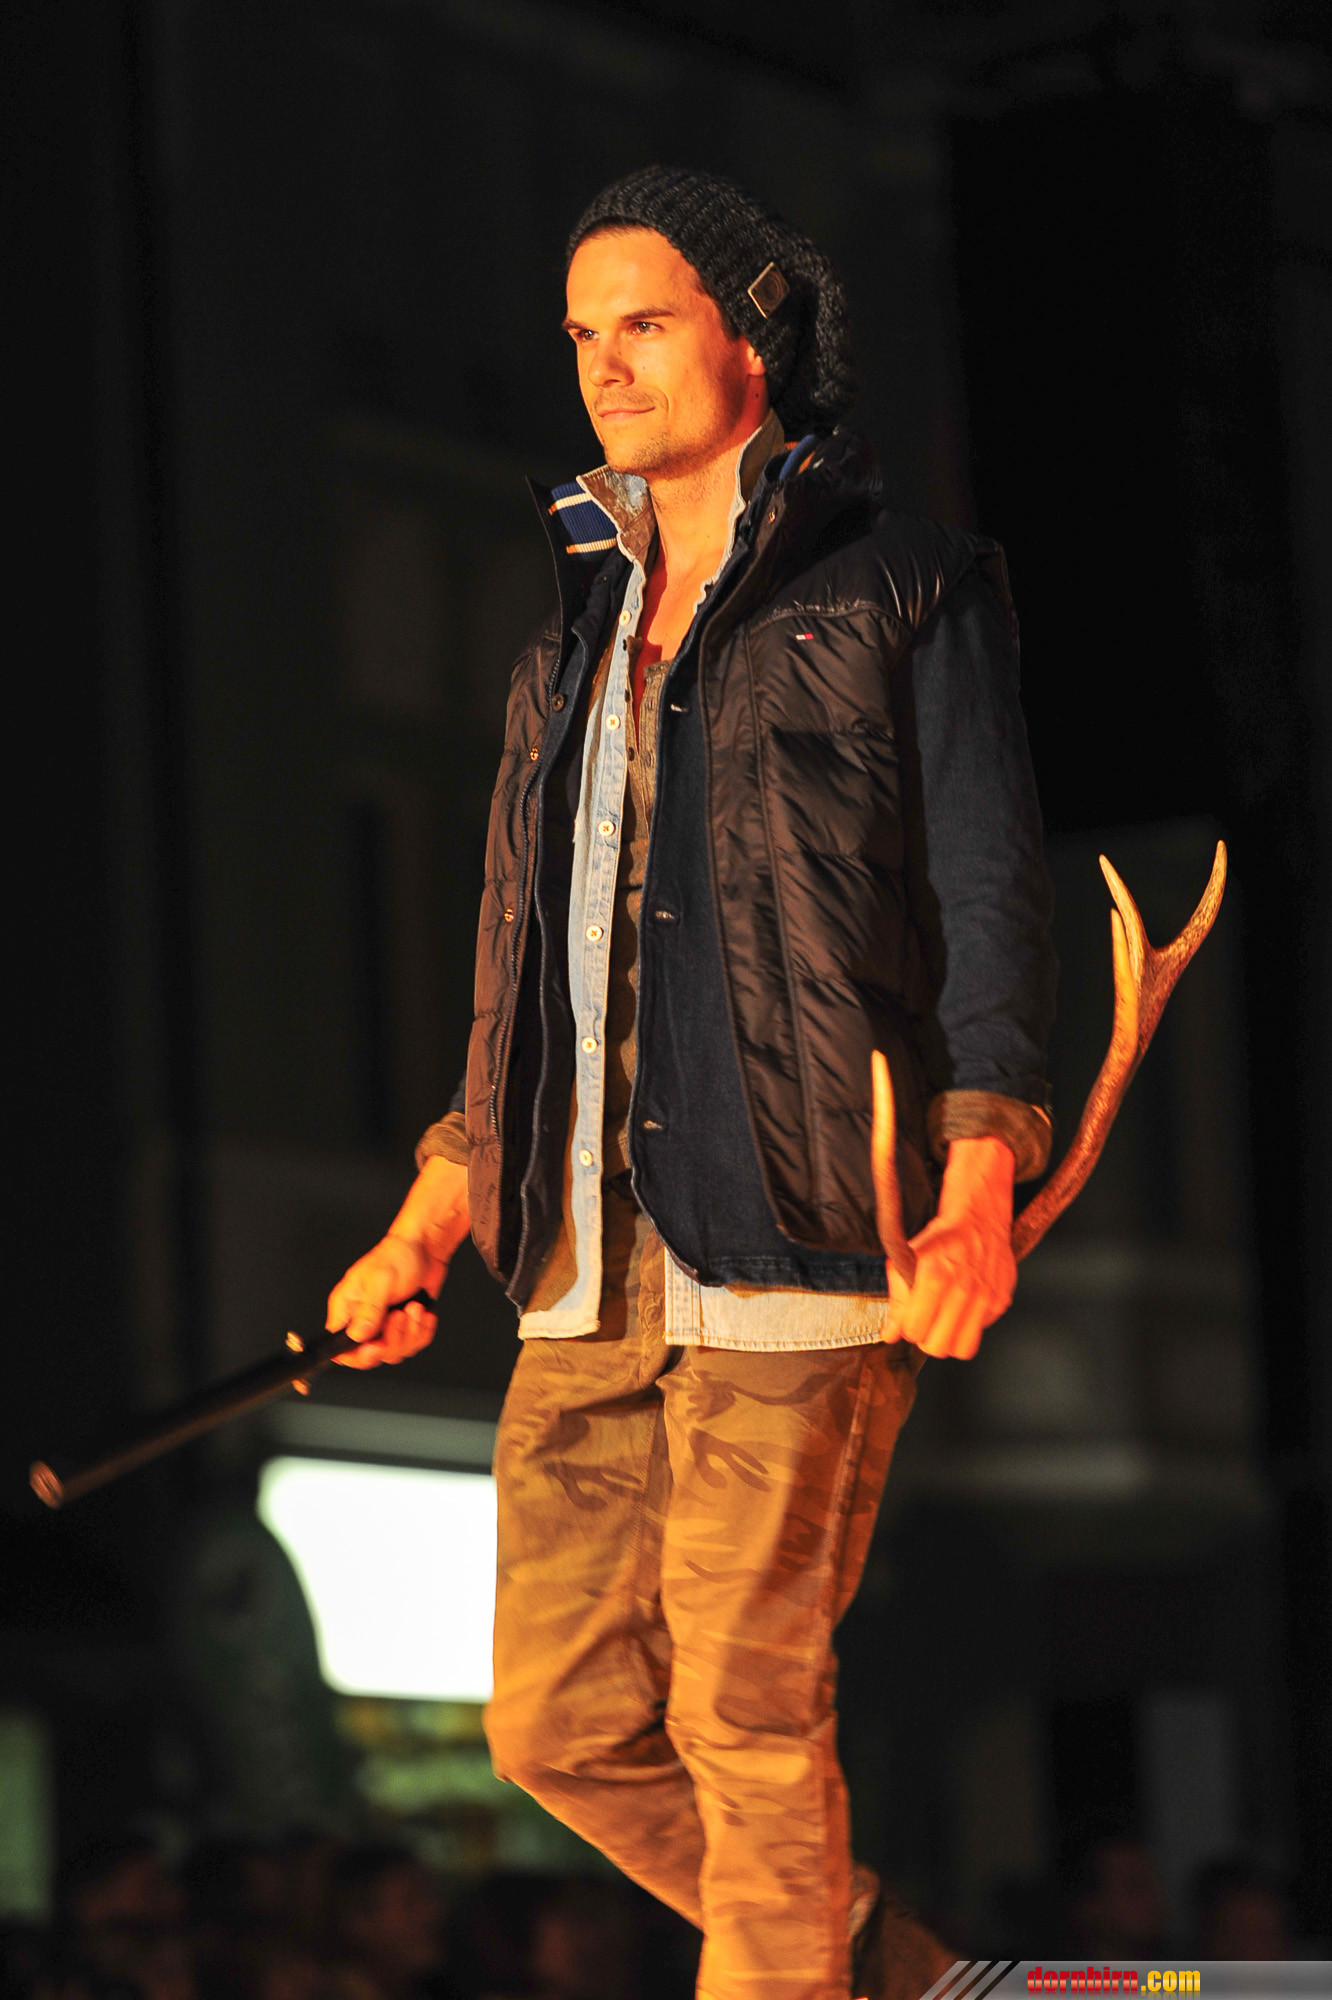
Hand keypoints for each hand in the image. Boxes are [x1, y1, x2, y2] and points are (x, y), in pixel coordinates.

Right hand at [326, 1155, 469, 1368]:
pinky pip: (412, 1345)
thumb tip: (357, 1336)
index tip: (377, 1345)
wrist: (426, 1248)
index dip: (358, 1355)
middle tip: (400, 1316)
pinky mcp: (402, 1327)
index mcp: (346, 1309)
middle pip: (371, 1355)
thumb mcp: (380, 1280)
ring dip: (410, 1333)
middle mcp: (362, 1321)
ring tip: (414, 1308)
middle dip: (392, 1340)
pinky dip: (422, 1332)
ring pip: (394, 1352)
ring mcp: (383, 1326)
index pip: (340, 1348)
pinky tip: (423, 1312)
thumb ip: (369, 1310)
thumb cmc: (398, 1255)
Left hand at [885, 1137, 1015, 1359]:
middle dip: (927, 1338)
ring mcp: (985, 1297)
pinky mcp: (1001, 1300)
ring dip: (950, 1340)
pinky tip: (964, 1306)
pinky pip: (981, 1331)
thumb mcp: (905, 1262)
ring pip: (962, 1349)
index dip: (908, 1328)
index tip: (910, 1319)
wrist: (978, 1219)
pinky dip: (970, 1324)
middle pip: (938, 1347)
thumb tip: (889, 1334)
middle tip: (927, 1323)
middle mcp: (962, 1289)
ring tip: (944, 1323)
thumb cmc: (940, 1239)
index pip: (914, 1331)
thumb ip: (896, 1301)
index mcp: (934, 1276)